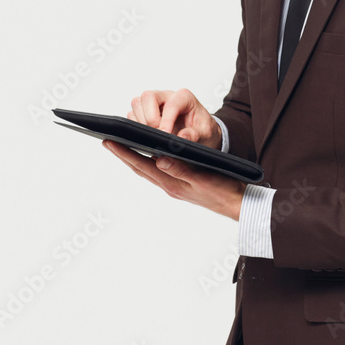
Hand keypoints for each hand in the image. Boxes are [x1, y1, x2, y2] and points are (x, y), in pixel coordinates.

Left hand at [102, 141, 244, 219]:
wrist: (236, 203)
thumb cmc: (223, 190)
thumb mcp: (203, 177)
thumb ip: (181, 169)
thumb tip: (159, 160)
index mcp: (172, 183)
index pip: (142, 165)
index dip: (124, 153)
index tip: (109, 141)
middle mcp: (169, 185)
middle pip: (139, 168)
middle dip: (123, 154)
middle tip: (107, 141)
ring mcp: (173, 186)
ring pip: (147, 171)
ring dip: (133, 158)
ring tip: (121, 146)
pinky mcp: (180, 185)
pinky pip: (157, 172)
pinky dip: (147, 162)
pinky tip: (146, 155)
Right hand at [127, 88, 221, 148]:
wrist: (200, 133)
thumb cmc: (203, 130)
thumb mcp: (206, 134)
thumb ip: (195, 135)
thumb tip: (181, 137)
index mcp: (184, 97)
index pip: (171, 104)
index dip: (166, 120)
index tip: (165, 135)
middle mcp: (167, 96)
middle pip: (148, 96)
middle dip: (150, 118)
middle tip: (158, 134)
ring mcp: (154, 103)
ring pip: (137, 104)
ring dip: (142, 122)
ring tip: (154, 136)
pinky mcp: (144, 112)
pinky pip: (132, 115)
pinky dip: (136, 126)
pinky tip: (148, 136)